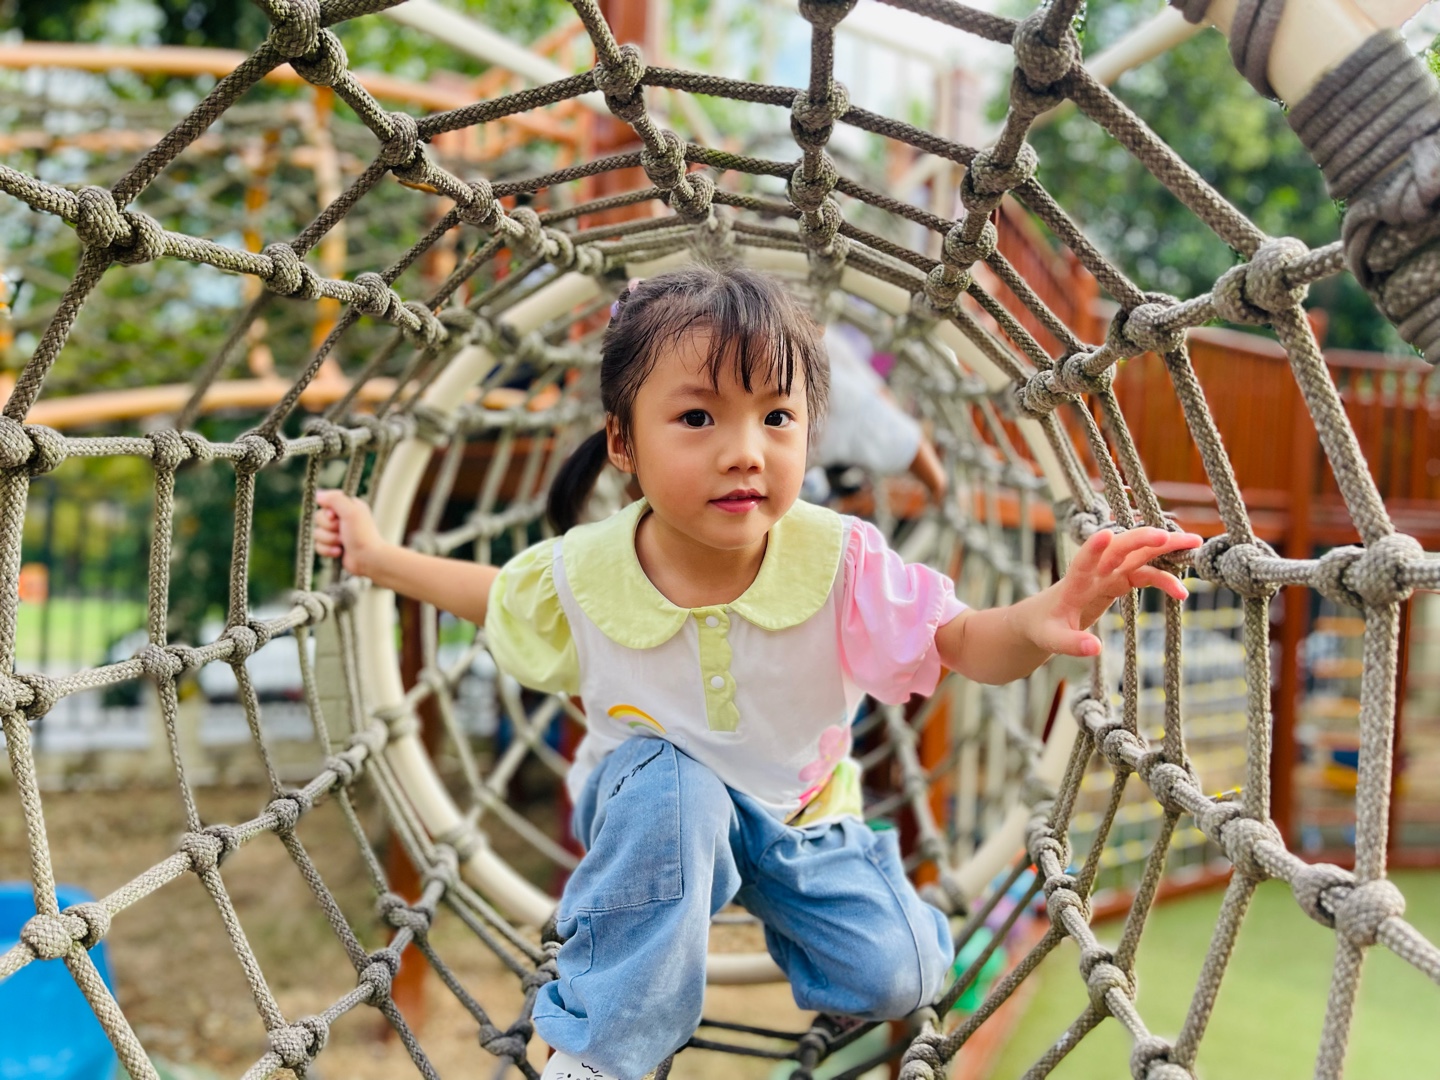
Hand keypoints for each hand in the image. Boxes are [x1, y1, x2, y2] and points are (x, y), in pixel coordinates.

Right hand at [314, 489, 383, 576]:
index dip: (327, 511)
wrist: (368, 559)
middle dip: (328, 527)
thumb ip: (334, 499)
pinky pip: (318, 546)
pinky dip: (327, 550)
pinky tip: (340, 552)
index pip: (325, 501)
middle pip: (318, 517)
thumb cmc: (362, 534)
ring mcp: (336, 533)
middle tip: (342, 531)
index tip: (335, 516)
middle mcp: (342, 518)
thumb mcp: (351, 512)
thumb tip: (318, 494)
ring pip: (317, 533)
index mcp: (348, 506)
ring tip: (342, 543)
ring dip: (329, 539)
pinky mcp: (333, 546)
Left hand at [1019, 526, 1202, 658]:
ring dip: (1164, 548)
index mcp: (1073, 583)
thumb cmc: (1043, 628)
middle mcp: (1092, 572)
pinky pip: (1144, 574)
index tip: (1106, 534)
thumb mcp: (1052, 640)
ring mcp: (1106, 573)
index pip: (1082, 562)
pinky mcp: (1116, 580)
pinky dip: (1163, 578)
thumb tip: (1095, 649)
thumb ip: (1071, 644)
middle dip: (1142, 539)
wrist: (1040, 620)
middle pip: (1119, 548)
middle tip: (1170, 536)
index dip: (1093, 549)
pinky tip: (1182, 591)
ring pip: (1137, 555)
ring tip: (1195, 544)